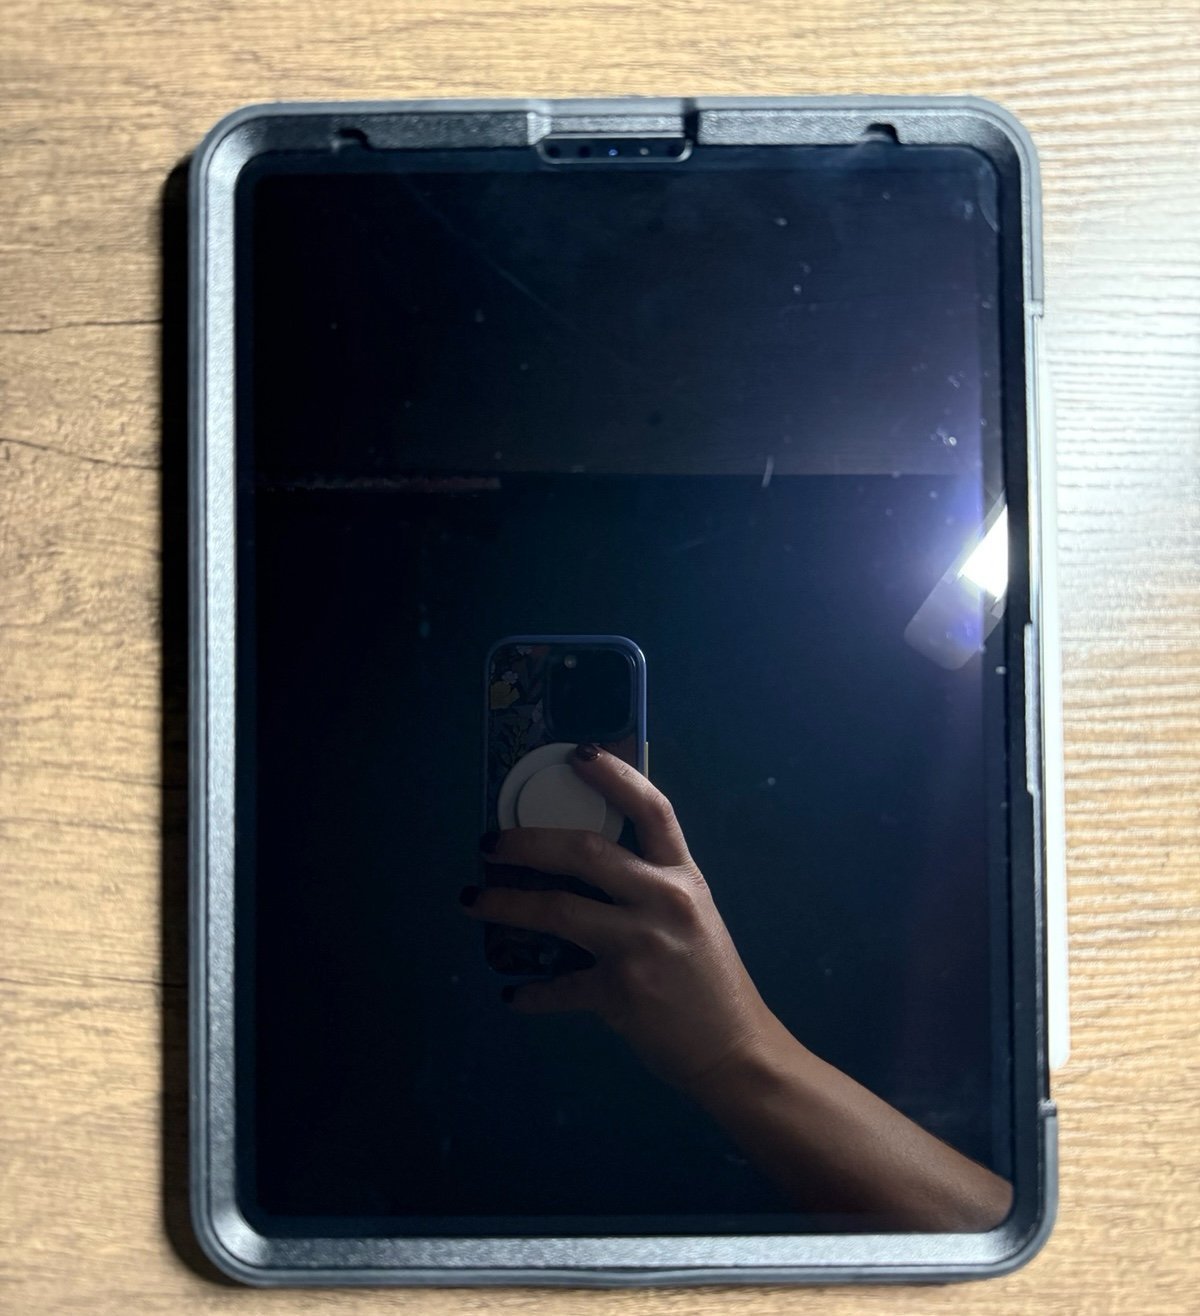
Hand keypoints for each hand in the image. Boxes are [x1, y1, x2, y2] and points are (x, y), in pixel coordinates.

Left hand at [460, 744, 776, 1093]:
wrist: (735, 1050)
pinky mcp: (621, 994)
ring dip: (505, 905)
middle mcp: (664, 903)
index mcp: (683, 878)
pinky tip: (513, 994)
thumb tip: (583, 861)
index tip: (577, 753)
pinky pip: (558, 987)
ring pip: (557, 911)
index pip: (652, 810)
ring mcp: (641, 947)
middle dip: (527, 843)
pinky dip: (530, 993)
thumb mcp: (692, 915)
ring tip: (471, 901)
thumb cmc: (710, 979)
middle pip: (586, 852)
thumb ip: (649, 886)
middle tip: (489, 844)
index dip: (615, 776)